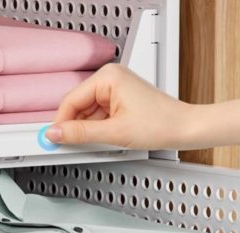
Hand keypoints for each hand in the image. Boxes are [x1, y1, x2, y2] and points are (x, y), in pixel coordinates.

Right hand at [45, 63, 201, 149]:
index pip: (70, 101)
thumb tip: (54, 133)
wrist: (186, 128)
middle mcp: (110, 79)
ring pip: (87, 114)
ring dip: (88, 131)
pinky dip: (97, 130)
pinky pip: (98, 116)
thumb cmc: (162, 123)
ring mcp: (115, 89)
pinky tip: (105, 141)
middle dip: (76, 128)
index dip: (61, 123)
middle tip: (72, 147)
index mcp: (108, 77)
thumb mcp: (114, 132)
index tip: (52, 140)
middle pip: (77, 107)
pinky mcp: (119, 100)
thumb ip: (80, 133)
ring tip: (100, 145)